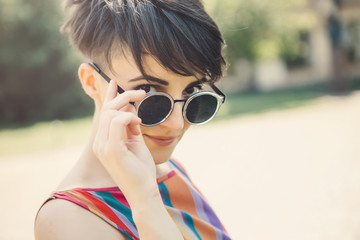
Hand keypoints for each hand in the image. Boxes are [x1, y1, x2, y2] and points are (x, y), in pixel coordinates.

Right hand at [93, 80, 157, 204]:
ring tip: (140, 116)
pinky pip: (117, 122)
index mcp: (103, 141)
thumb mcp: (135, 144)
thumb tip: (131, 112)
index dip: (109, 97)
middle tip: (141, 93)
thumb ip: (130, 128)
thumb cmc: (140, 169)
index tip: (114, 83)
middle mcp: (99, 143)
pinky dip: (129, 117)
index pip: (104, 114)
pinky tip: (138, 123)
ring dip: (128, 106)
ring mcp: (103, 146)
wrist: (143, 190)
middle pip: (107, 110)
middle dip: (123, 97)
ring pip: (111, 113)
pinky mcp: (112, 149)